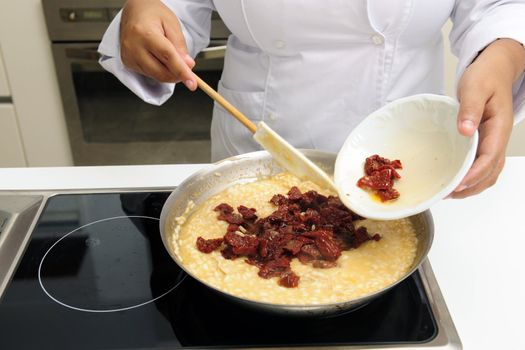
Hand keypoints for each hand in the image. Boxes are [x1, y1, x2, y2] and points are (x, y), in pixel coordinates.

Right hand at [119, 0, 196, 89]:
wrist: (135, 11)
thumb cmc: (153, 14)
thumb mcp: (172, 24)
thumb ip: (180, 46)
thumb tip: (187, 65)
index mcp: (145, 33)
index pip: (168, 57)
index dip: (181, 71)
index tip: (192, 83)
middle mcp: (134, 47)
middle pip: (161, 72)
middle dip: (177, 74)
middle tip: (186, 66)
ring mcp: (129, 56)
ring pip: (156, 76)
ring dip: (169, 72)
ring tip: (170, 56)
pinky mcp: (128, 63)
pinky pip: (149, 74)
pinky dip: (159, 71)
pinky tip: (159, 58)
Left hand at [451, 38, 524, 198]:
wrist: (495, 68)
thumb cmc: (485, 76)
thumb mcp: (474, 88)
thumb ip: (470, 109)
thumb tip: (466, 130)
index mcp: (498, 127)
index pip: (489, 157)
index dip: (474, 174)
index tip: (458, 185)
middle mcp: (499, 138)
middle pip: (491, 171)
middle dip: (472, 186)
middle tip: (448, 194)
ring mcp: (494, 141)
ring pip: (489, 172)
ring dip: (473, 186)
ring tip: (450, 192)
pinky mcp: (487, 141)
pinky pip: (484, 165)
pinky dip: (472, 177)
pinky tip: (456, 180)